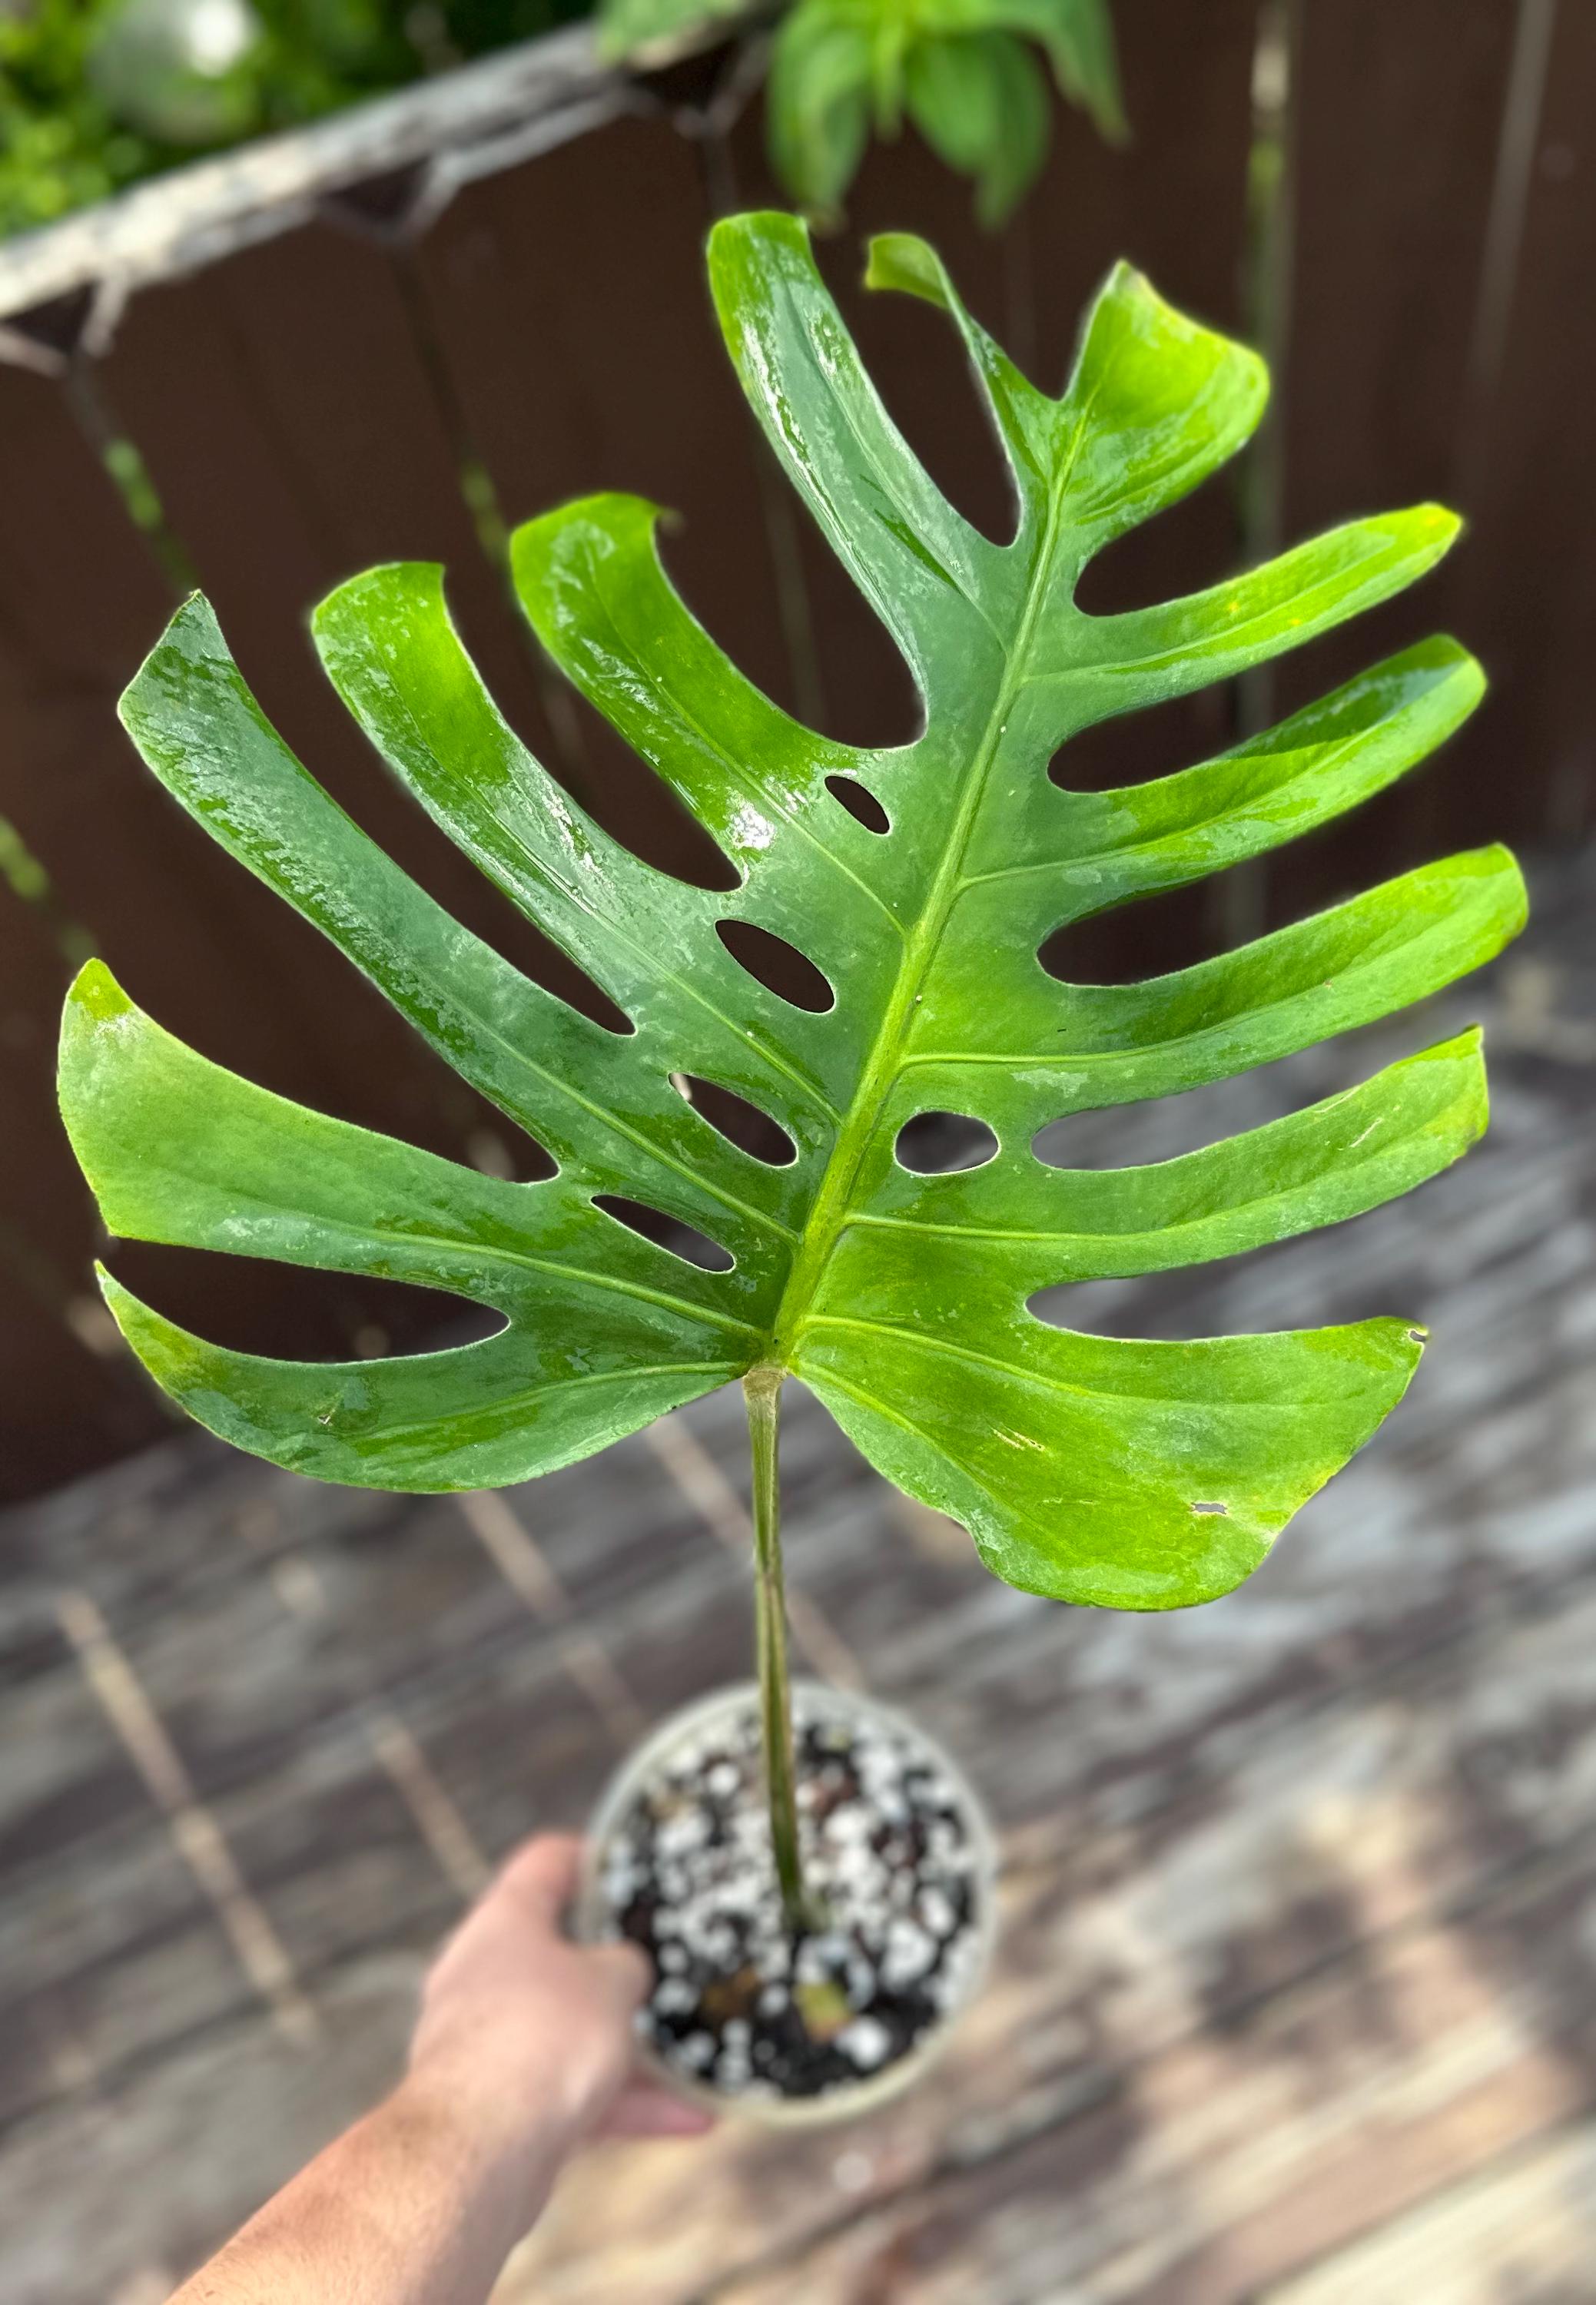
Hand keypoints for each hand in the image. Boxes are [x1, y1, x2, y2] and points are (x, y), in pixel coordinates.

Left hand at [407, 1834, 712, 2152]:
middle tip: (668, 1968)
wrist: (478, 2151)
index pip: (547, 1863)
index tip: (636, 1869)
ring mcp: (487, 2042)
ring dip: (632, 2051)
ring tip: (696, 2063)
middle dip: (617, 1970)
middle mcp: (484, 1973)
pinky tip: (690, 2119)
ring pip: (571, 2032)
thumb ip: (627, 1965)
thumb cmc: (543, 2036)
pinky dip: (624, 2103)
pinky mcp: (498, 2106)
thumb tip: (624, 1973)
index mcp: (504, 1920)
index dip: (594, 1857)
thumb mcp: (611, 1981)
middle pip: (559, 1955)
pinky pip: (570, 2091)